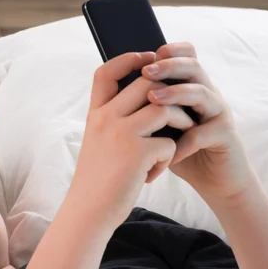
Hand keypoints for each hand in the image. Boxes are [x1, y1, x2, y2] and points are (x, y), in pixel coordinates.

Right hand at [69, 52, 193, 226]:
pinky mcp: (138, 153)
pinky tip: (154, 173)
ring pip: (164, 108)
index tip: (147, 58)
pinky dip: (169, 157)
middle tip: (178, 108)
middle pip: (146, 83)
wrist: (89, 211)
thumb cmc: (98, 178)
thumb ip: (114, 120)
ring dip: (178, 123)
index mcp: (95, 115)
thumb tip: (148, 98)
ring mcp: (121, 134)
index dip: (128, 59)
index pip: (105, 72)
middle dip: (169, 92)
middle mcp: (105, 118)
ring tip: (175, 140)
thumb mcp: (98, 142)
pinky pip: (169, 141)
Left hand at [142, 42, 252, 201]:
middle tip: (145, 71)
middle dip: (167, 66)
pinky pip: (203, 133)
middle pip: (192, 66)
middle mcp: (207, 94)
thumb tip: (113, 92)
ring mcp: (218, 113)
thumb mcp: (159, 125)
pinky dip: (182, 143)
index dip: (168, 50)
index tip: (142, 57)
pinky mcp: (225, 135)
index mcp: (190, 86)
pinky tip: (166, 152)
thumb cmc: (180, 149)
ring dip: (175, 95)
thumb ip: (146, 108)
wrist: (212, 179)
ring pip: (201, 93)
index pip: (185, 55)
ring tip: (152, 100)